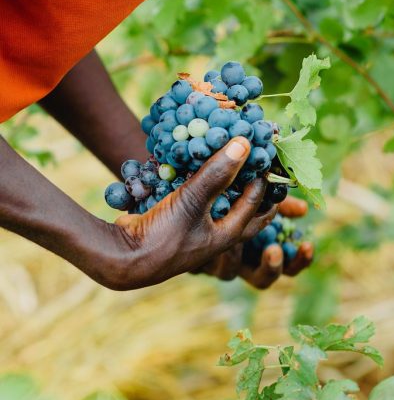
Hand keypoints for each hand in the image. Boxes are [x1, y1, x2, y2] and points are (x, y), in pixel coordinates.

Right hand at [105, 137, 273, 289]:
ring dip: (222, 183)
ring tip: (230, 162)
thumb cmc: (164, 235)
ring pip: (216, 203)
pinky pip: (192, 199)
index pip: (256, 204)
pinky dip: (195, 182)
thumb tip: (244, 144)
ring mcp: (193, 229)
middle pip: (242, 210)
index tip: (266, 157)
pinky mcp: (174, 220)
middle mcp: (213, 234)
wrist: (121, 256)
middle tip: (260, 167)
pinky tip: (193, 164)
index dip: (264, 181)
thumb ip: (218, 173)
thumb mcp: (193, 200)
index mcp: (228, 234)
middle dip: (252, 190)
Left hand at [194, 196, 313, 288]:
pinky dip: (203, 244)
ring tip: (229, 233)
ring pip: (229, 271)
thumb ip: (276, 203)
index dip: (300, 261)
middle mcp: (238, 262)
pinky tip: (204, 231)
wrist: (175, 207)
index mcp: (258, 250)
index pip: (287, 266)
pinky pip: (201, 261)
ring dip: (233, 251)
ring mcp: (214, 264)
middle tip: (273, 250)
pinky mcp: (190, 260)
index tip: (307, 246)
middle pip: (262, 280)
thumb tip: (304, 209)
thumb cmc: (220, 199)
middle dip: (271, 267)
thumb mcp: (252, 198)